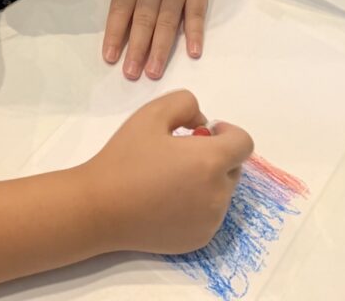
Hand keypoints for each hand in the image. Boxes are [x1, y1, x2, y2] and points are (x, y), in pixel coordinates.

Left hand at [57, 0, 211, 80]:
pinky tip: (193, 53)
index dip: (114, 32)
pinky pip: (196, 15)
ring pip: (169, 22)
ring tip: (154, 72)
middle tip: (131, 73)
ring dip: (162, 48)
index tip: (108, 56)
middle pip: (144, 20)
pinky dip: (196, 33)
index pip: (121, 9)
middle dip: (137, 48)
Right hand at [81, 90, 253, 254]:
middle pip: (234, 168)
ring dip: (207, 180)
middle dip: (215, 156)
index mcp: (210, 161)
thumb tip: (203, 123)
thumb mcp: (151, 113)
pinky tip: (166, 201)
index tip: (204, 132)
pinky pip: (209, 215)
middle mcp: (218, 194)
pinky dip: (197, 205)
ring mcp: (210, 220)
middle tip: (180, 154)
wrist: (100, 207)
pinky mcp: (199, 239)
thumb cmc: (125, 158)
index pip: (244, 143)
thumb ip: (186, 104)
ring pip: (222, 192)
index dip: (228, 133)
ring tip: (169, 178)